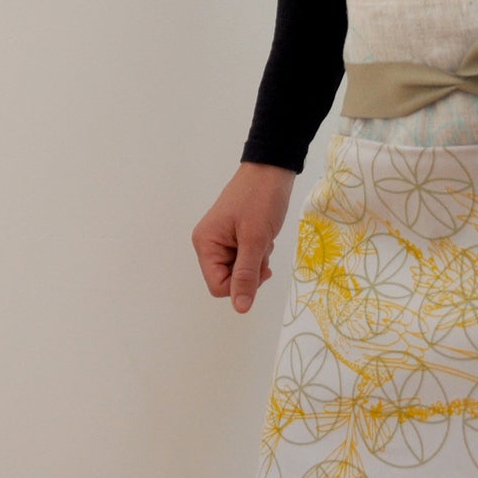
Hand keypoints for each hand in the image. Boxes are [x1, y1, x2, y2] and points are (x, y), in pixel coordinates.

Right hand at [191, 161, 297, 313]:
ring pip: (240, 269)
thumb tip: (240, 308)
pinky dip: (259, 251)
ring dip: (257, 260)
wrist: (272, 170)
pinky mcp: (235, 235)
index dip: (240, 285)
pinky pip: (246, 256)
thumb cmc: (261, 200)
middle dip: (251, 271)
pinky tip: (265, 235)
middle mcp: (209, 244)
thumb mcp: (255, 240)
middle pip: (229, 279)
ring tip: (264, 239)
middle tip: (263, 250)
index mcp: (205, 244)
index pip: (218, 286)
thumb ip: (246, 274)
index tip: (259, 269)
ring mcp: (222, 239)